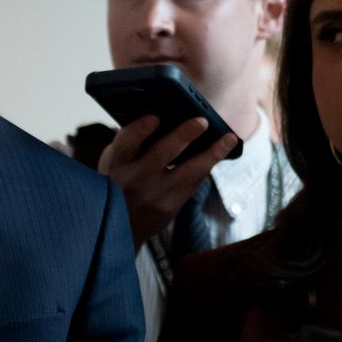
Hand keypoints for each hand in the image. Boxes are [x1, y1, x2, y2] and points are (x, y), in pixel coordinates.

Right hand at [97, 116, 238, 243]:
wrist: (120, 227)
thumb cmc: (118, 183)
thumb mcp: (112, 163)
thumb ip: (129, 142)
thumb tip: (158, 113)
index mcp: (116, 163)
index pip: (126, 143)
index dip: (140, 130)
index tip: (155, 117)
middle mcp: (134, 179)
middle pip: (161, 154)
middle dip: (183, 136)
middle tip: (202, 121)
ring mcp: (154, 194)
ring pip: (188, 171)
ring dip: (211, 153)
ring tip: (228, 138)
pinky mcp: (170, 206)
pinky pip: (194, 183)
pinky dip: (208, 165)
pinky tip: (220, 152)